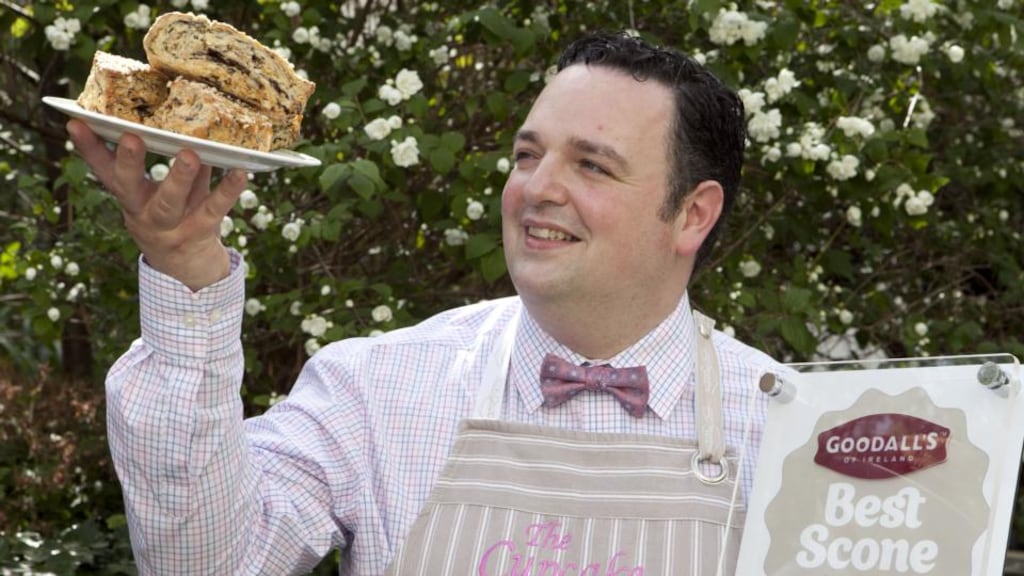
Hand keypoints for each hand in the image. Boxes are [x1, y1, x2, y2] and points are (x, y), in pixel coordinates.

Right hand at [66, 119, 248, 290]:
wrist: (186, 268)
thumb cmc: (172, 214)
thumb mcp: (159, 189)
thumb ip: (165, 158)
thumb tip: (174, 115)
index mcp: (129, 197)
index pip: (104, 170)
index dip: (90, 148)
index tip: (76, 122)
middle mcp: (143, 212)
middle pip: (130, 186)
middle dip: (130, 162)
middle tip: (131, 138)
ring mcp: (171, 225)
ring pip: (171, 201)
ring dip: (179, 177)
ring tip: (189, 154)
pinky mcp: (200, 232)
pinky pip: (215, 210)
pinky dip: (228, 190)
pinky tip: (240, 172)